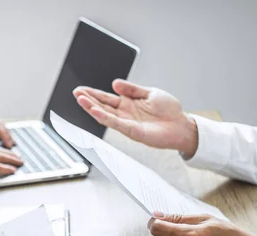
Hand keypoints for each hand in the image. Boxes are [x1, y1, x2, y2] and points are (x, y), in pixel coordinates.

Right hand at [73, 79, 198, 157]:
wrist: (181, 126)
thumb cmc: (169, 111)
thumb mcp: (150, 92)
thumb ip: (132, 89)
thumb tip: (114, 83)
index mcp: (128, 104)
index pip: (106, 98)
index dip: (93, 94)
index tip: (81, 90)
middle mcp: (124, 114)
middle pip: (102, 106)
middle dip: (88, 100)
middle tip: (76, 93)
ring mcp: (127, 123)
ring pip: (105, 115)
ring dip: (92, 108)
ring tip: (80, 100)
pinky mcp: (132, 131)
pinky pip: (115, 123)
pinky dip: (104, 117)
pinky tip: (95, 111)